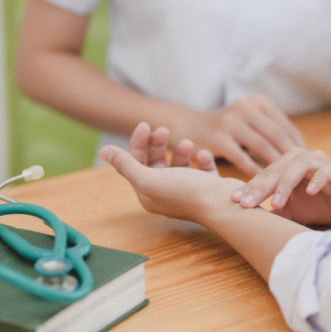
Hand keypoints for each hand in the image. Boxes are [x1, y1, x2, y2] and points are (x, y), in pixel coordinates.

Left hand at [100, 123, 245, 224]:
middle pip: (156, 162)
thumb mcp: (149, 178)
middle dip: (158, 144)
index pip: (136, 164)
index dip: (137, 143)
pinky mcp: (207, 188)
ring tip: (188, 144)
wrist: (226, 206)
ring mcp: (188, 191)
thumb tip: (104, 151)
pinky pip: (201, 168)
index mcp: (149, 194)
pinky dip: (202, 159)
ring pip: (179, 164)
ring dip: (181, 151)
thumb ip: (126, 165)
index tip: (145, 125)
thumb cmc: (187, 193)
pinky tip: (205, 155)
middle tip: (163, 129)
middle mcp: (166, 194)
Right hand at [172, 95, 305, 176]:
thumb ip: (269, 128)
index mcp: (257, 102)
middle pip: (277, 135)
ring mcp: (230, 122)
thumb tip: (300, 150)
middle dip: (292, 157)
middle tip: (302, 175)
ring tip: (287, 181)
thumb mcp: (248, 118)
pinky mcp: (218, 138)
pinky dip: (255, 172)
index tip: (308, 162)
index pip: (285, 125)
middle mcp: (245, 107)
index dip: (299, 145)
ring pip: (262, 147)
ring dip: (276, 166)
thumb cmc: (226, 127)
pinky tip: (263, 183)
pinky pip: (243, 158)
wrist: (190, 126)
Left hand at [231, 147, 330, 224]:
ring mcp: (318, 162)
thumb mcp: (289, 211)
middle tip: (247, 204)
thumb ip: (270, 213)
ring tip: (275, 204)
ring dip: (285, 186)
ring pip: (297, 168)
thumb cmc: (315, 206)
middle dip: (260, 189)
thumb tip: (243, 223)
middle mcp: (299, 158)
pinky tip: (308, 192)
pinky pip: (325, 171)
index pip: (263, 176)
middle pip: (276, 172)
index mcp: (285, 165)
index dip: (249, 188)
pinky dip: (317, 180)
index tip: (234, 201)